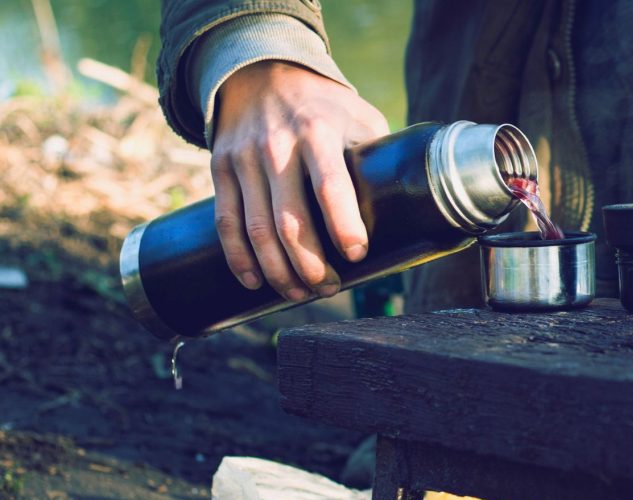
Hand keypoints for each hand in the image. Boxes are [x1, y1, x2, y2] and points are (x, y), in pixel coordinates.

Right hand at [211, 60, 388, 300]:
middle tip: (329, 290)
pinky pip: (226, 222)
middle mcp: (277, 146)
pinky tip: (257, 282)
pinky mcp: (220, 169)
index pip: (330, 185)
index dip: (343, 225)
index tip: (357, 254)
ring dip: (278, 271)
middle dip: (310, 265)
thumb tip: (412, 201)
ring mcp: (244, 159)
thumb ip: (377, 154)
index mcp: (318, 131)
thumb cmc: (323, 104)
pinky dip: (239, 259)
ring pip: (256, 229)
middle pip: (289, 220)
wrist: (259, 72)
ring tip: (299, 294)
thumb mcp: (357, 114)